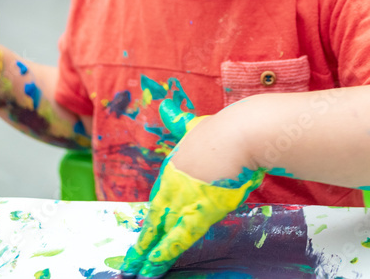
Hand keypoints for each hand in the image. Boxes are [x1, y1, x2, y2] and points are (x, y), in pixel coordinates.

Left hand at [119, 101, 264, 277]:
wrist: (241, 134)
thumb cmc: (224, 129)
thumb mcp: (194, 124)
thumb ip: (178, 121)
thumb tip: (165, 107)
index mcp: (172, 166)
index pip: (159, 197)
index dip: (153, 216)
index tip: (146, 230)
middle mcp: (173, 184)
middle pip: (154, 218)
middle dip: (143, 242)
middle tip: (129, 262)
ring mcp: (184, 199)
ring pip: (161, 233)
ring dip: (148, 256)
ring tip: (135, 273)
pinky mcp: (200, 213)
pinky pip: (178, 240)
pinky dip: (164, 255)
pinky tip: (152, 270)